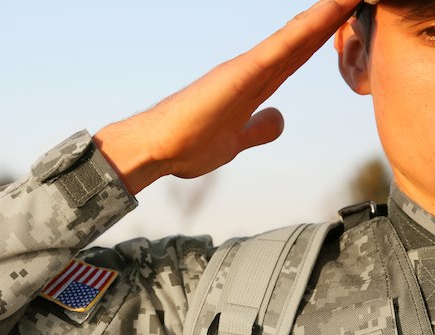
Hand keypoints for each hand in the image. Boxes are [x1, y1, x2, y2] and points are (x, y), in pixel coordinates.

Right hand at [94, 0, 362, 194]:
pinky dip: (313, 25)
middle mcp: (253, 70)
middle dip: (334, 15)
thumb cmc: (186, 146)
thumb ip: (257, 129)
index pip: (298, 54)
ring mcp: (248, 68)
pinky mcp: (242, 72)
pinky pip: (286, 44)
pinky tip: (335, 6)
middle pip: (304, 38)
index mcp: (253, 86)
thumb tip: (278, 118)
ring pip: (300, 34)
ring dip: (329, 12)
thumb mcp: (234, 142)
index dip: (325, 34)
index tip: (349, 14)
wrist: (156, 149)